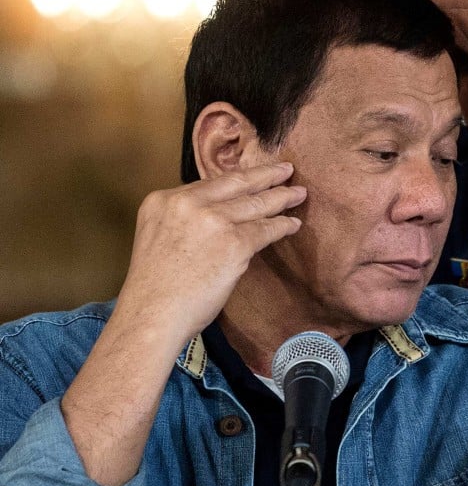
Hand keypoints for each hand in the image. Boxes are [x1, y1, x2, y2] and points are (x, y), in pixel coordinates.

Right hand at [116, 161, 305, 346]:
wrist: (151, 316)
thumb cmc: (154, 289)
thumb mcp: (158, 237)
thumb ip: (184, 220)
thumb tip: (219, 214)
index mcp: (163, 200)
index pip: (209, 184)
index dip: (236, 181)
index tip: (252, 176)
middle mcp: (187, 203)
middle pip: (236, 184)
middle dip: (265, 175)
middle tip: (286, 170)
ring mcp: (213, 220)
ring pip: (256, 204)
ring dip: (281, 198)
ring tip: (298, 193)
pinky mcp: (234, 242)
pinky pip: (266, 229)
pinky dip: (282, 226)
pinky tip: (292, 224)